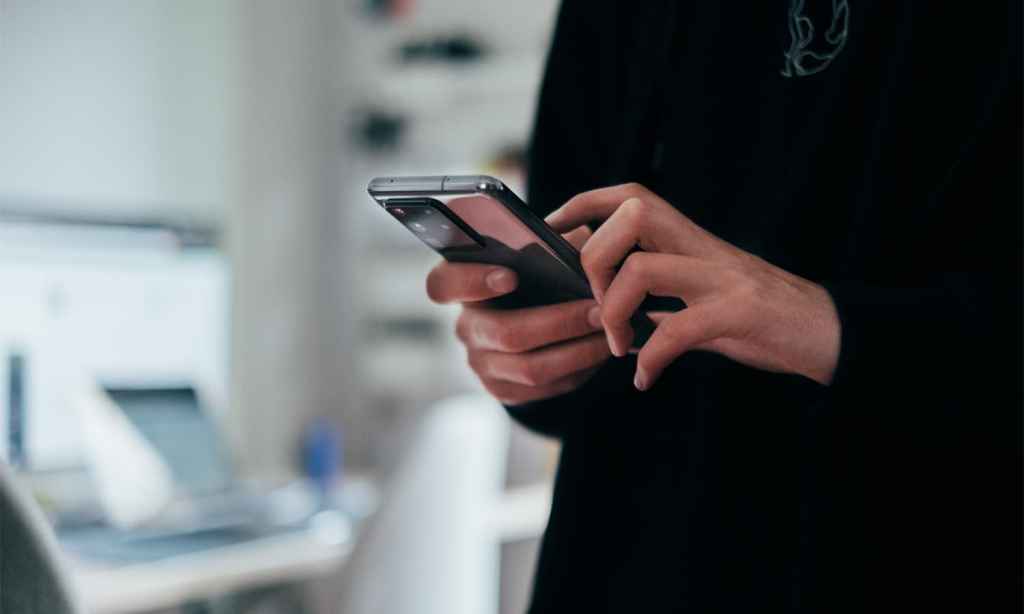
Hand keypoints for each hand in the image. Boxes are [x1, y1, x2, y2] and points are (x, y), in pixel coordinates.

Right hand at [426, 228, 611, 404]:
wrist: (540, 321)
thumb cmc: (540, 275)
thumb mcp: (541, 252)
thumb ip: (549, 244)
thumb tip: (575, 245)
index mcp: (462, 284)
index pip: (442, 283)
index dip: (471, 282)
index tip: (511, 275)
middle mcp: (466, 326)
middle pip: (504, 333)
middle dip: (559, 322)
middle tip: (599, 310)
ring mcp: (481, 362)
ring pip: (530, 367)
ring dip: (577, 350)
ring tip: (609, 332)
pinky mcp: (503, 389)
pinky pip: (544, 388)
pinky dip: (578, 369)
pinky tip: (599, 351)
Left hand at [546, 183, 840, 389]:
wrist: (829, 334)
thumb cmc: (760, 318)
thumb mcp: (702, 300)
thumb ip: (658, 300)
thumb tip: (604, 310)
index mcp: (690, 240)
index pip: (628, 196)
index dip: (582, 205)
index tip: (552, 233)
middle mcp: (703, 248)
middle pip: (631, 215)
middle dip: (595, 259)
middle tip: (595, 306)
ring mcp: (723, 277)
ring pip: (644, 269)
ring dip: (615, 312)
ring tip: (619, 347)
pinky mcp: (741, 312)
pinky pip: (679, 329)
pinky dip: (652, 358)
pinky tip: (646, 378)